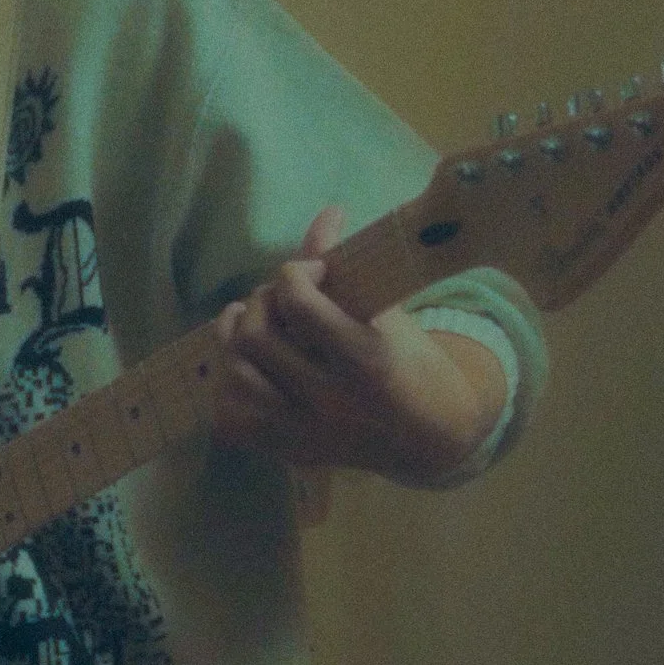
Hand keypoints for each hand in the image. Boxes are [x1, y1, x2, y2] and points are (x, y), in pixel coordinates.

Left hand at [210, 205, 500, 484]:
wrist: (435, 435)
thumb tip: (327, 213)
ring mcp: (306, 431)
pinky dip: (228, 390)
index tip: (309, 272)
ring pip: (234, 376)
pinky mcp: (290, 451)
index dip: (293, 273)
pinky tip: (248, 368)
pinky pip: (231, 419)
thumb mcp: (388, 314)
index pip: (298, 302)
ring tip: (247, 324)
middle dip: (257, 303)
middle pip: (254, 337)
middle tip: (275, 298)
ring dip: (232, 341)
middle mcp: (331, 401)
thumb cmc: (411, 362)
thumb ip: (346, 270)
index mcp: (365, 360)